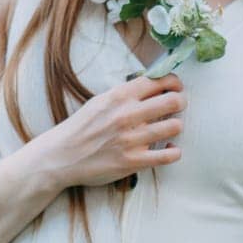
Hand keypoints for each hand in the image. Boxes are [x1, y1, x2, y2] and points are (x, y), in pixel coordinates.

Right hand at [40, 72, 186, 188]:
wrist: (61, 156)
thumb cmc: (81, 128)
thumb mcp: (100, 102)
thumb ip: (125, 95)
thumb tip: (153, 86)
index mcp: (119, 96)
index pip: (158, 80)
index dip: (174, 82)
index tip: (176, 87)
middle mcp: (127, 115)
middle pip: (173, 101)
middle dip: (181, 102)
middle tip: (179, 106)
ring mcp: (131, 139)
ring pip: (174, 126)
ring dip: (176, 126)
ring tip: (170, 128)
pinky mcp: (133, 161)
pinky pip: (168, 156)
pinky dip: (174, 152)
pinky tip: (170, 149)